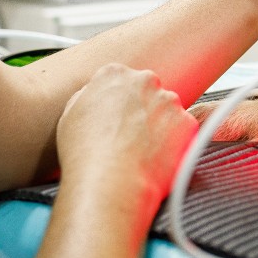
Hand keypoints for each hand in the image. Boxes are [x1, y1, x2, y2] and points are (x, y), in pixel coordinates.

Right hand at [56, 63, 197, 208]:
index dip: (119, 103)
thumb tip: (99, 98)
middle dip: (143, 110)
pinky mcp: (187, 122)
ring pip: (167, 111)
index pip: (121, 80)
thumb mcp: (70, 115)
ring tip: (142, 152)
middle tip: (131, 137)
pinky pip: (183, 131)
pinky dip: (175, 143)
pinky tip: (156, 159)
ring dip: (160, 126)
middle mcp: (145, 81)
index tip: (117, 119)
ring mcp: (169, 100)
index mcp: (114, 74)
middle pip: (148, 91)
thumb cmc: (85, 154)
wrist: (110, 183)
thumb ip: (89, 97)